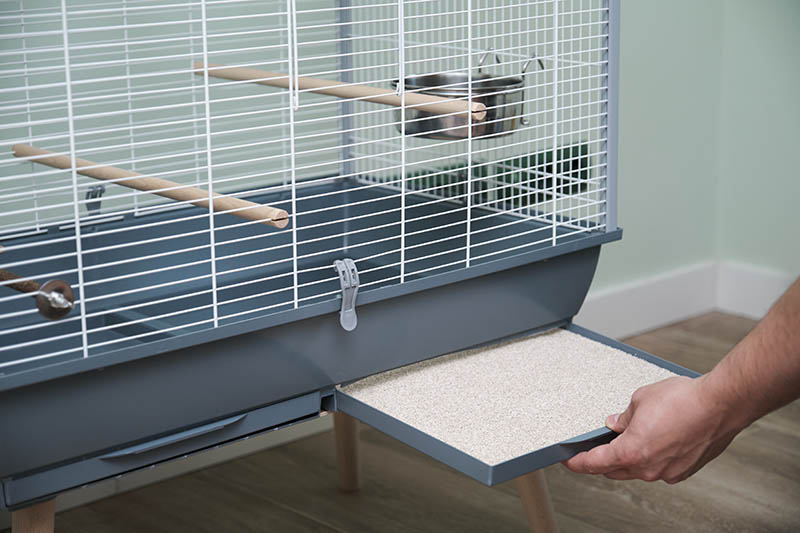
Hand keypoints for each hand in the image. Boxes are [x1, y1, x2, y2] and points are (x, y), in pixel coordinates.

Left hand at [563, 375, 748, 483]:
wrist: (721, 406)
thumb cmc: (684, 400)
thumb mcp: (641, 399)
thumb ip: (624, 416)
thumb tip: (615, 423)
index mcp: (632, 451)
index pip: (595, 463)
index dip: (578, 462)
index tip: (569, 461)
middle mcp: (648, 468)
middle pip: (614, 470)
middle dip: (602, 460)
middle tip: (595, 447)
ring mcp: (667, 472)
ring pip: (637, 470)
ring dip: (628, 458)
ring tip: (629, 437)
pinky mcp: (683, 471)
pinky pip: (658, 468)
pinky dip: (650, 458)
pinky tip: (654, 441)